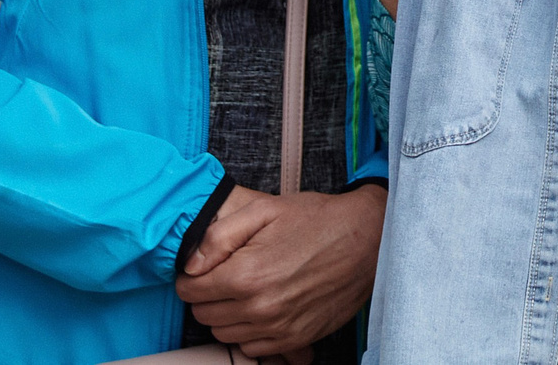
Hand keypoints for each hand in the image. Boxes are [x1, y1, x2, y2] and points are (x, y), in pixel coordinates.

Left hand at [176, 183, 381, 355]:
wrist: (368, 239)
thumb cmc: (317, 220)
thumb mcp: (265, 210)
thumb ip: (218, 236)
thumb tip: (190, 265)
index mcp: (247, 275)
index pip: (190, 291)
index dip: (192, 276)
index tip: (206, 267)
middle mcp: (259, 308)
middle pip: (204, 315)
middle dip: (208, 294)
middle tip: (228, 273)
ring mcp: (279, 328)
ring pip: (224, 333)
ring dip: (227, 314)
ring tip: (247, 288)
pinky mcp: (296, 339)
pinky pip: (252, 347)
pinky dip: (249, 330)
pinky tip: (263, 305)